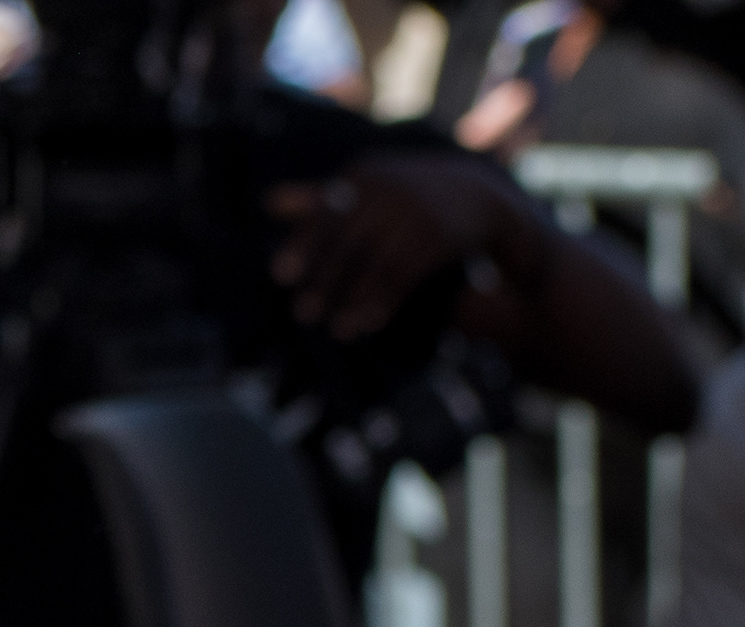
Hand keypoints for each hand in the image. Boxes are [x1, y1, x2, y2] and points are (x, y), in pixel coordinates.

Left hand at [268, 155, 538, 341]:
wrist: (477, 193)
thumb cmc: (403, 196)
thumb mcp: (365, 189)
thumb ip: (319, 200)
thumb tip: (267, 203)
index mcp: (363, 178)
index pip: (326, 213)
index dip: (303, 244)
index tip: (280, 276)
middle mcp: (390, 190)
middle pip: (349, 240)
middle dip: (325, 280)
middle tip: (303, 315)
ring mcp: (418, 212)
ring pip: (379, 262)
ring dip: (356, 300)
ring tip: (337, 330)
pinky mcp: (441, 236)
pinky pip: (407, 273)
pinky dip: (385, 301)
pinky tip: (367, 325)